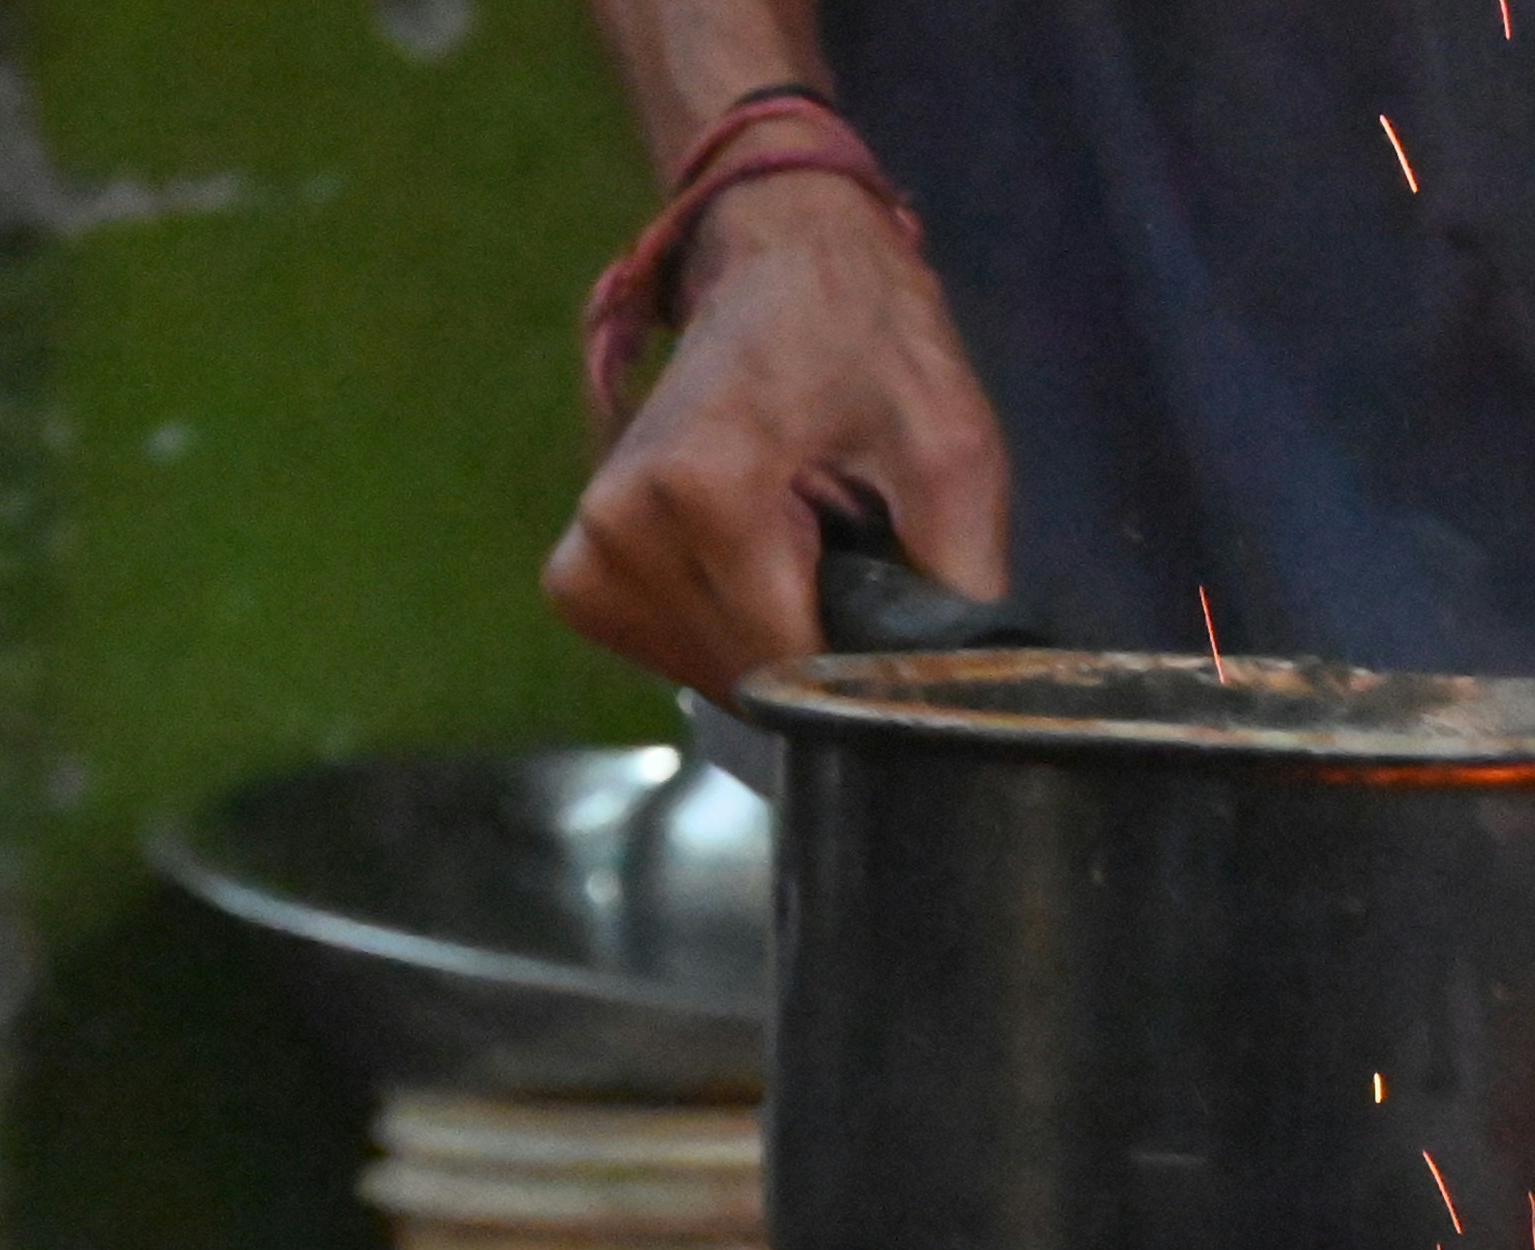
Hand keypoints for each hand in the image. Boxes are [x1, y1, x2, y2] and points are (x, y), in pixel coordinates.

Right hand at [544, 179, 1011, 697]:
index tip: (895, 619)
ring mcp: (588, 549)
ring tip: (800, 551)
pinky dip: (719, 634)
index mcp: (703, 486)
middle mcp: (622, 524)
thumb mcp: (950, 447)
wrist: (780, 262)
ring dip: (769, 642)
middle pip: (744, 676)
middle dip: (814, 649)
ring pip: (705, 674)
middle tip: (849, 560)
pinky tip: (753, 570)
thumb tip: (954, 702)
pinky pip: (659, 655)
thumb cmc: (869, 341)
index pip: (787, 660)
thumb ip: (958, 581)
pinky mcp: (576, 572)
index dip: (858, 667)